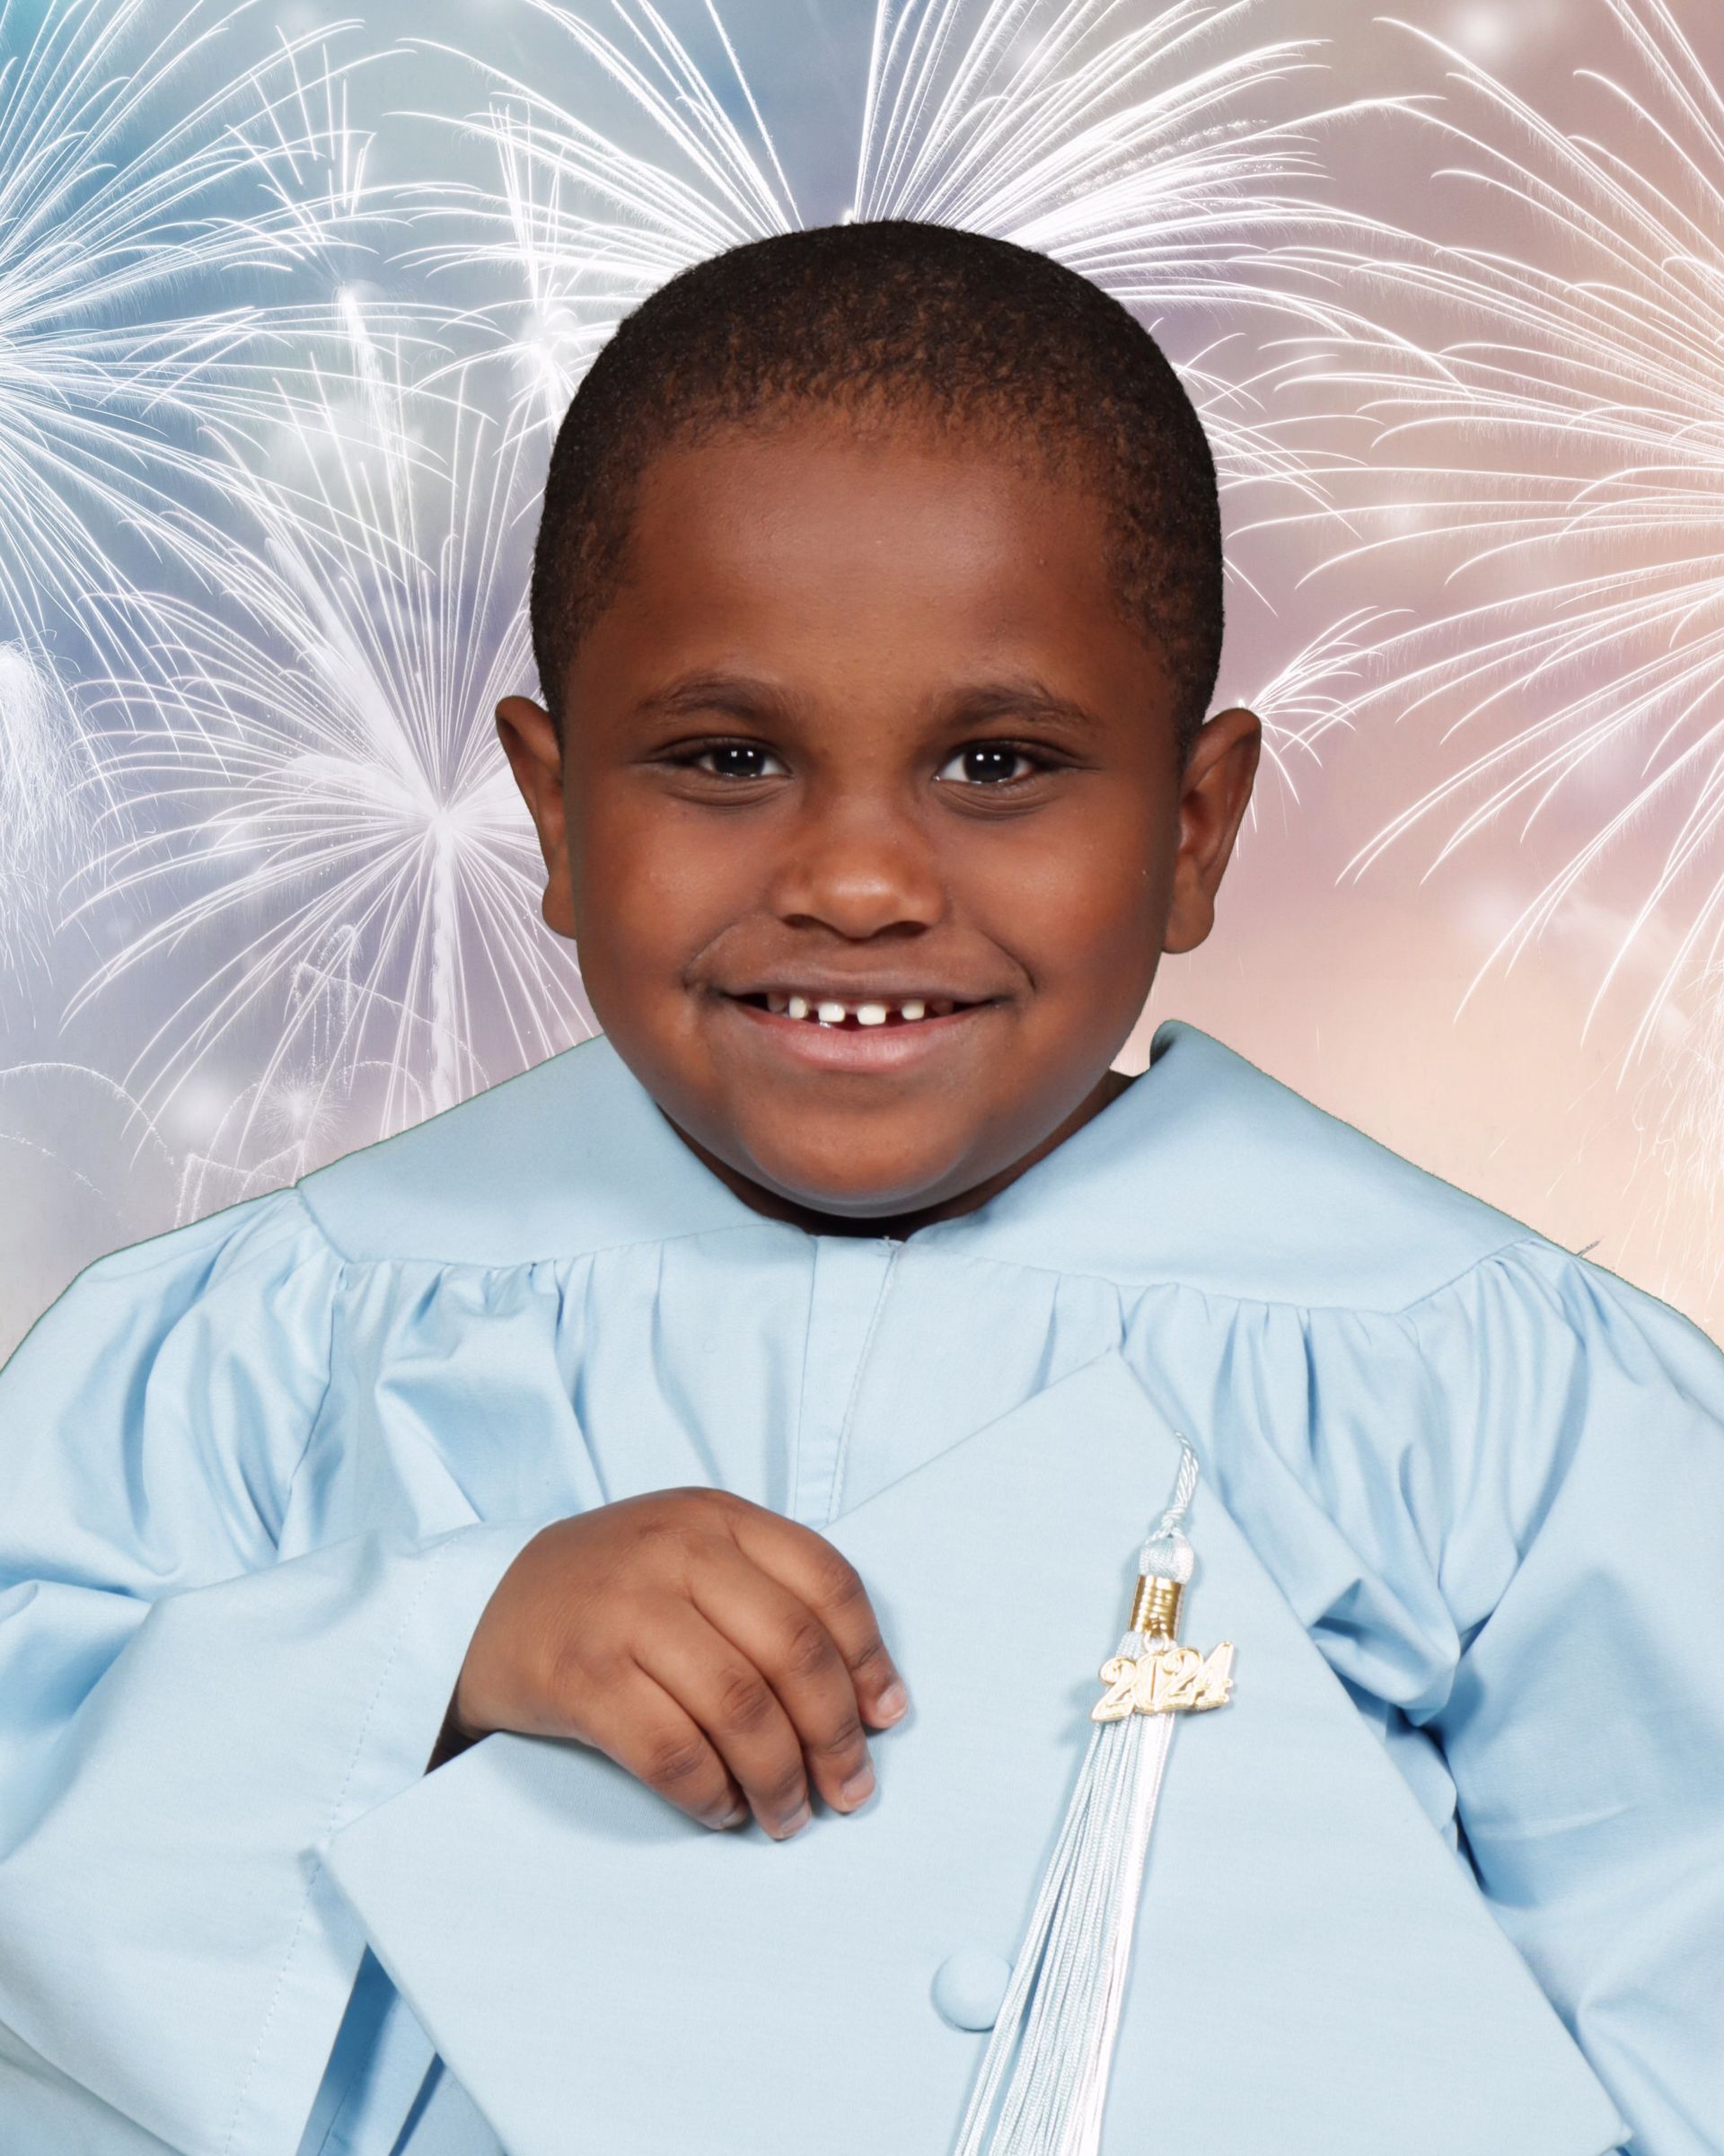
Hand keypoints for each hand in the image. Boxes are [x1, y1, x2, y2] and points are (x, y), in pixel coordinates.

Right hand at [443, 1488, 908, 1838]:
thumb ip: (768, 1598)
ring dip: (781, 1778)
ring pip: (740, 1706)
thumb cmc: (614, 1592)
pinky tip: (723, 1809)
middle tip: (849, 1791)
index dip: (869, 1659)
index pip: (826, 1581)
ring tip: (790, 1814)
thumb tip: (873, 1701)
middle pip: (793, 1650)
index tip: (885, 1719)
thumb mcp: (689, 1557)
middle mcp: (675, 1552)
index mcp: (716, 1517)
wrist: (487, 1607)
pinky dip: (711, 1793)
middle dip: (835, 1734)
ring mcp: (624, 1611)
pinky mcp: (580, 1675)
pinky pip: (671, 1750)